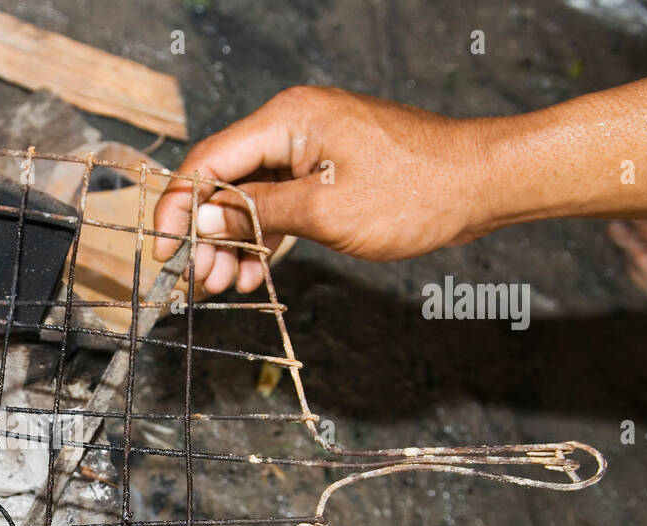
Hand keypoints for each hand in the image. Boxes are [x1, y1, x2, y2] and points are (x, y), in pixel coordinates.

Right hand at [152, 86, 490, 292]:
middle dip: (207, 234)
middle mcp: (293, 124)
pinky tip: (251, 274)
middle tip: (199, 281)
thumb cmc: (416, 191)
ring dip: (233, 243)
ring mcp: (312, 147)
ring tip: (224, 286)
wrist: (482, 185)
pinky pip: (279, 203)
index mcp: (288, 118)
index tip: (164, 251)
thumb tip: (204, 219)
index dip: (179, 209)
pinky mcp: (327, 170)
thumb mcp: (325, 211)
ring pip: (249, 197)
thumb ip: (257, 214)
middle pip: (224, 181)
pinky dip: (263, 237)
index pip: (208, 162)